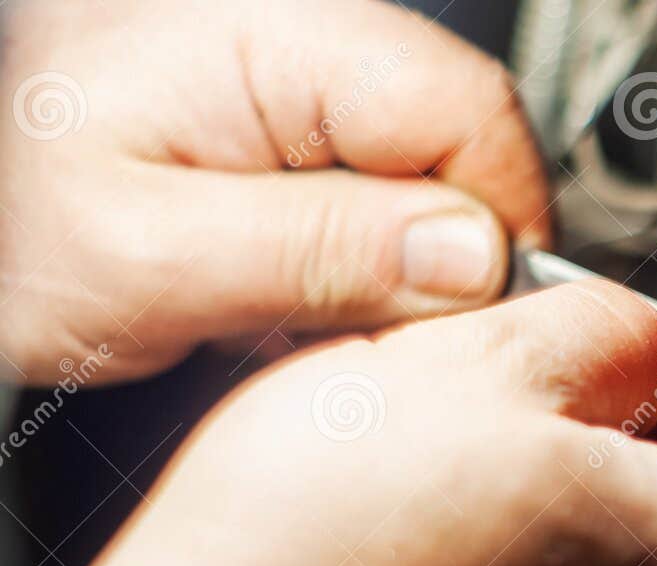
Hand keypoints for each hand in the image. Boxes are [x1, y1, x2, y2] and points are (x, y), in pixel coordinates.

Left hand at [0, 0, 549, 384]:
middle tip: (387, 328)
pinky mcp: (296, 118)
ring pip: (436, 171)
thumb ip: (319, 251)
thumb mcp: (151, 259)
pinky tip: (311, 286)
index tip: (466, 316)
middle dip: (453, 250)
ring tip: (325, 308)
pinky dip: (371, 252)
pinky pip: (387, 187)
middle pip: (468, 140)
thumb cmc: (6, 222)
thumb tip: (474, 258)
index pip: (472, 114)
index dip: (498, 225)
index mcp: (269, 39)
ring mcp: (303, 74)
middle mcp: (299, 38)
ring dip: (409, 259)